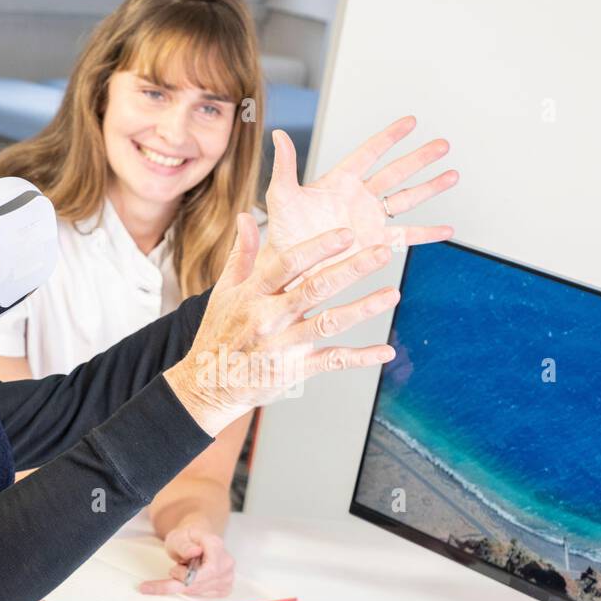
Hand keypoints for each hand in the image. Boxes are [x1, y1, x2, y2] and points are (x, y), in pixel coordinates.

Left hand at [140, 525, 235, 596]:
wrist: (197, 541)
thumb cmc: (188, 538)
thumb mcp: (178, 536)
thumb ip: (184, 545)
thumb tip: (194, 551)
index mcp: (217, 546)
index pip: (208, 570)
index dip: (188, 575)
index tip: (172, 571)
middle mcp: (226, 563)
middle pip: (201, 583)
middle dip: (180, 580)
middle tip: (173, 569)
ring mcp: (227, 577)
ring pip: (199, 591)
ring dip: (184, 584)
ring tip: (183, 569)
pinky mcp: (224, 588)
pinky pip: (202, 595)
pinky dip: (189, 589)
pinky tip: (189, 578)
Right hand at [164, 216, 402, 435]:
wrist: (208, 383)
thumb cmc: (218, 332)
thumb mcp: (224, 291)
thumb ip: (242, 254)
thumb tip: (245, 217)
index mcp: (253, 293)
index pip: (288, 263)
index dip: (319, 247)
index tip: (346, 234)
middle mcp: (269, 317)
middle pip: (315, 288)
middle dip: (351, 269)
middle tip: (382, 253)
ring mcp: (283, 345)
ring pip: (329, 322)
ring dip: (363, 309)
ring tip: (392, 294)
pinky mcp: (294, 370)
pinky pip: (332, 361)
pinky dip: (361, 357)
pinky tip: (386, 351)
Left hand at [264, 117, 456, 275]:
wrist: (290, 268)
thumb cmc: (282, 233)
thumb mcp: (282, 197)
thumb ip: (285, 165)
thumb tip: (278, 134)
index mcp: (340, 181)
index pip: (369, 152)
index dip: (390, 137)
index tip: (410, 122)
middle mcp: (359, 198)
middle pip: (396, 172)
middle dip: (420, 159)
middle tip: (442, 145)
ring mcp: (370, 220)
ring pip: (407, 199)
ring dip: (430, 188)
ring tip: (453, 176)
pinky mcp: (375, 243)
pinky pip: (406, 237)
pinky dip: (427, 234)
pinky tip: (446, 230)